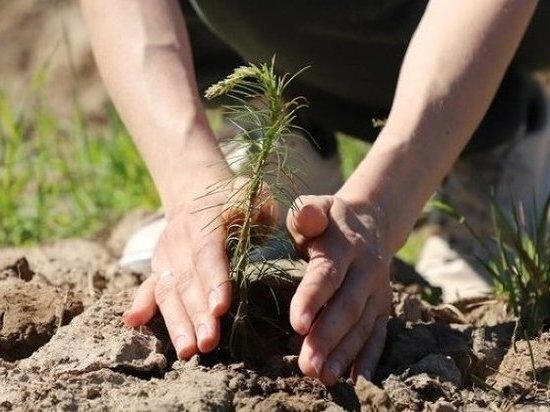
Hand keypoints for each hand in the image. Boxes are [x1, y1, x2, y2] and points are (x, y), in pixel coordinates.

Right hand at [122, 176, 277, 358]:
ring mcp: (166, 254)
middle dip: (197, 314)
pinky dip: (141, 304)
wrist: (198, 193)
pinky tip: (133, 322)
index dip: (213, 280)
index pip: (208, 253)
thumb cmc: (235, 199)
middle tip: (208, 342)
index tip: (220, 308)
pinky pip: (148, 287)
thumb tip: (263, 219)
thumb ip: (260, 207)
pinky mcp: (159, 267)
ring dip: (177, 322)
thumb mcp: (252, 194)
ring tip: (187, 351)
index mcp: (204, 221)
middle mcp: (179, 239)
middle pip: (187, 280)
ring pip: (168, 291)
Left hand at [287, 195, 391, 384]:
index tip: (296, 324)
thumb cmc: (329, 219)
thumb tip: (307, 216)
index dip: (313, 298)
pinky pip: (379, 334)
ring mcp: (378, 290)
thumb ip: (306, 212)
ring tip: (323, 377)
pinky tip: (357, 379)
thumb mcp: (316, 207)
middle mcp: (366, 269)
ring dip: (345, 353)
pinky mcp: (383, 306)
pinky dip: (369, 358)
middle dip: (327, 337)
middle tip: (307, 365)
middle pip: (347, 306)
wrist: (371, 222)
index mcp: (344, 245)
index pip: (327, 274)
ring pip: (363, 325)